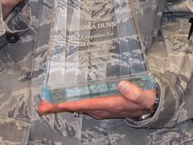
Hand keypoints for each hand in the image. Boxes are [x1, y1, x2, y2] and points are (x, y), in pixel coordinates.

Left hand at [38, 81, 157, 119]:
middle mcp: (103, 108)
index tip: (59, 103)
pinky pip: (83, 104)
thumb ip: (135, 92)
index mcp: (112, 105)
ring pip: (79, 107)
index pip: (89, 104)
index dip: (73, 103)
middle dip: (60, 107)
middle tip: (42, 105)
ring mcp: (101, 108)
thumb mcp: (145, 96)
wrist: (150, 106)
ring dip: (62, 106)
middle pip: (78, 108)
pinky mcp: (101, 105)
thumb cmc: (147, 99)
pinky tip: (64, 100)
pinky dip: (72, 103)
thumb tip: (122, 84)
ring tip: (46, 103)